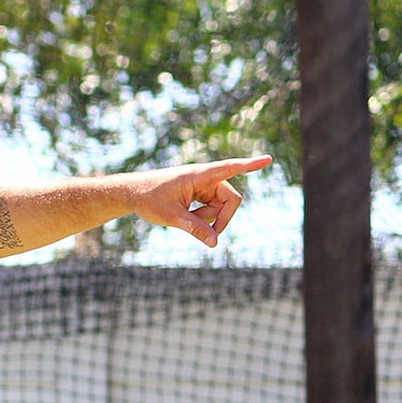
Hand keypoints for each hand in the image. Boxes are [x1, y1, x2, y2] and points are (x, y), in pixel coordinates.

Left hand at [127, 155, 271, 248]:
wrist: (133, 193)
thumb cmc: (150, 199)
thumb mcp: (172, 217)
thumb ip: (195, 229)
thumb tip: (215, 243)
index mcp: (200, 175)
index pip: (230, 168)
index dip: (250, 165)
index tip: (268, 159)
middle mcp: (205, 178)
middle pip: (230, 199)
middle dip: (222, 218)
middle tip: (210, 236)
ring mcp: (203, 186)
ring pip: (220, 207)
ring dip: (208, 219)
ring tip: (184, 219)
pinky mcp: (199, 194)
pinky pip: (211, 209)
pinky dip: (202, 218)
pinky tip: (184, 216)